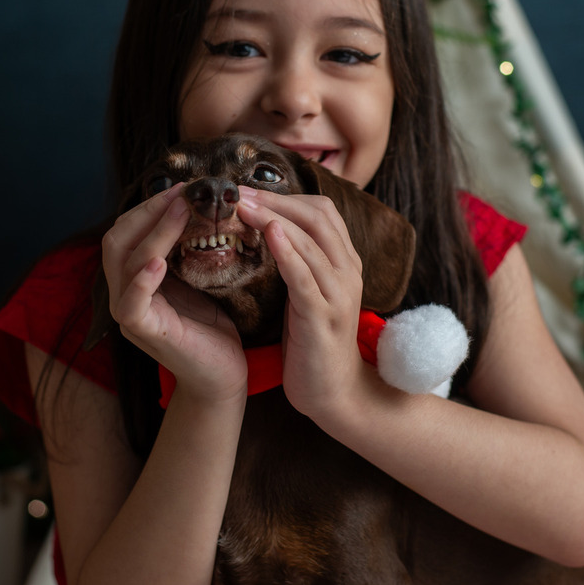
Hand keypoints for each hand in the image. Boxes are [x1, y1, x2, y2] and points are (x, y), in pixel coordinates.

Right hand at [101, 183, 247, 403]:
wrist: (223, 374)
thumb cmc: (212, 326)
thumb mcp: (197, 278)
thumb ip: (186, 248)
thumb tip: (195, 205)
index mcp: (135, 277)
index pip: (127, 230)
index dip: (150, 206)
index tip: (183, 188)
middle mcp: (125, 292)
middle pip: (117, 240)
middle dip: (148, 212)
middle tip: (182, 195)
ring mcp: (130, 314)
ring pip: (125, 263)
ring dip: (153, 233)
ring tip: (180, 212)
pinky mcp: (143, 332)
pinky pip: (132, 302)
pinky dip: (141, 280)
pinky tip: (158, 262)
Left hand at [236, 186, 369, 417]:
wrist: (333, 392)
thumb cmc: (312, 340)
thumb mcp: (306, 292)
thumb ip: (297, 260)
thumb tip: (266, 226)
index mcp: (344, 262)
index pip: (320, 211)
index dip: (284, 196)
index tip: (246, 192)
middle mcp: (347, 271)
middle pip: (316, 217)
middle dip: (275, 200)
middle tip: (236, 193)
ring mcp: (339, 294)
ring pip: (311, 242)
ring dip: (274, 218)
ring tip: (241, 207)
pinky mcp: (324, 318)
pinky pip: (306, 278)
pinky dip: (289, 253)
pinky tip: (271, 235)